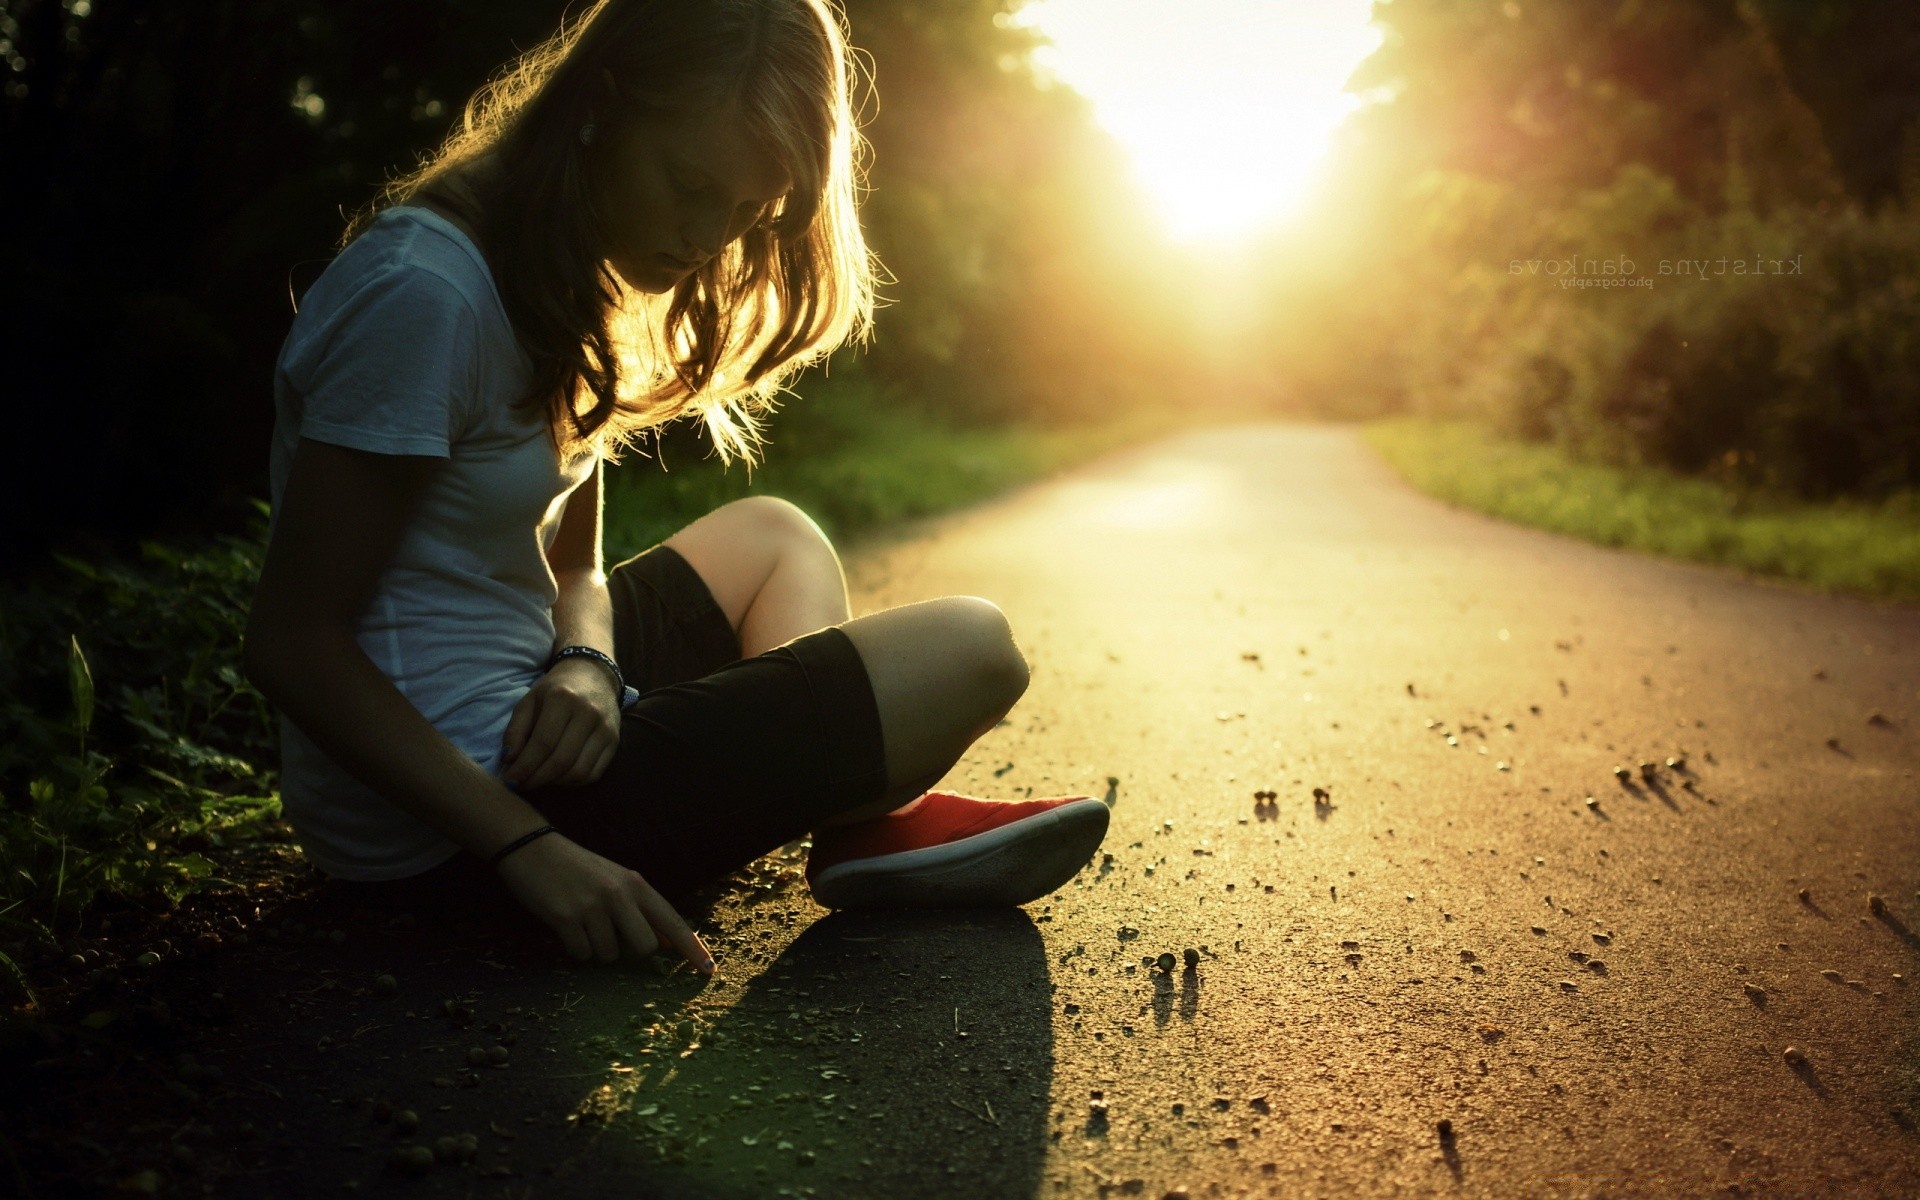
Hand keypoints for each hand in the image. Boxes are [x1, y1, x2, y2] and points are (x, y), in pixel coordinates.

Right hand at [494, 831, 713, 970]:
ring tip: (582, 920)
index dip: (692, 948)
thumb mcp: (616, 882)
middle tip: (611, 932)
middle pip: (644, 947)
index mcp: (636, 884)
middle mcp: (619, 895)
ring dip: (596, 946)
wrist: (533, 849)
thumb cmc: (579, 869)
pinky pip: (581, 954)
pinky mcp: (566, 918)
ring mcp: (592, 907)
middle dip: (631, 950)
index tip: (709, 971)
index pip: (672, 921)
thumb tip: (665, 942)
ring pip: (609, 955)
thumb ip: (641, 911)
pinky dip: (574, 947)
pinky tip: (566, 925)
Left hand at [502, 658, 620, 789]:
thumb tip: (509, 761)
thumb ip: (515, 730)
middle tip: (521, 785)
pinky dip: (572, 782)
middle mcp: (589, 714)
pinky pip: (593, 774)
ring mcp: (606, 729)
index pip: (543, 743)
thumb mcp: (529, 701)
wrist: (593, 675)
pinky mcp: (615, 741)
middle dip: (536, 779)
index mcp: (563, 699)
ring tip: (539, 780)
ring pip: (578, 772)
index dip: (525, 767)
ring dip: (554, 783)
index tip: (510, 780)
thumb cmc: (556, 689)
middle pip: (561, 761)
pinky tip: (558, 777)